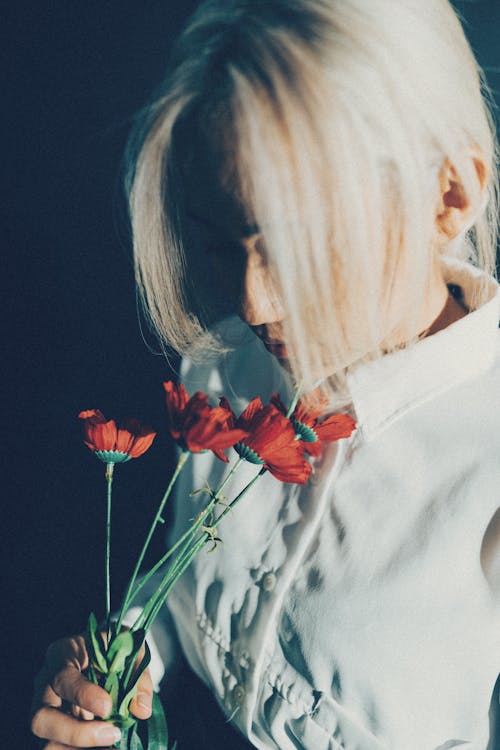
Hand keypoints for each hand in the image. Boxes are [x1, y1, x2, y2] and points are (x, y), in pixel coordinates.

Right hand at [31, 634, 152, 747]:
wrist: (106, 654)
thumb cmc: (113, 647)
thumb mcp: (129, 649)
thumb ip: (137, 675)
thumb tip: (141, 709)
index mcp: (61, 655)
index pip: (62, 678)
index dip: (82, 695)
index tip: (107, 706)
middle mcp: (45, 686)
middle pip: (41, 718)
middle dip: (76, 733)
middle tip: (112, 734)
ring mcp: (45, 712)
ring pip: (47, 742)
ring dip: (80, 747)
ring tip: (111, 743)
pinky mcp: (53, 731)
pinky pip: (59, 749)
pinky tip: (107, 746)